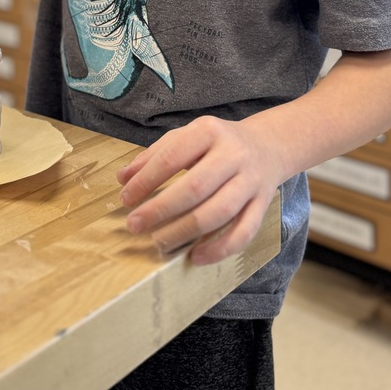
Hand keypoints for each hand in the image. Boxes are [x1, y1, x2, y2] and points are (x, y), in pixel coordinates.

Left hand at [117, 114, 282, 265]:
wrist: (267, 145)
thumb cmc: (216, 144)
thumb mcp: (186, 137)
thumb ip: (155, 155)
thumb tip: (123, 178)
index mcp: (208, 131)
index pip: (172, 157)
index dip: (146, 181)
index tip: (126, 199)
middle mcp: (233, 154)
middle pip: (195, 187)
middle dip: (161, 209)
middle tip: (135, 225)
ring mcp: (251, 180)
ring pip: (219, 212)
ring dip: (185, 231)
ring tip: (159, 242)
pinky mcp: (263, 204)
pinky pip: (243, 232)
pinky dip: (219, 249)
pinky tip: (194, 257)